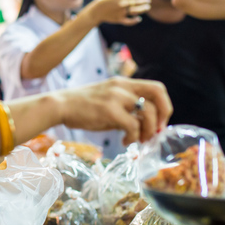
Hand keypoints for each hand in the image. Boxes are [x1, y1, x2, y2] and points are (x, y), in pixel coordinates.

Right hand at [54, 76, 171, 143]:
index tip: (158, 123)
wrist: (60, 105)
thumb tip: (144, 126)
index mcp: (123, 83)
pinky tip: (125, 141)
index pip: (156, 87)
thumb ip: (126, 109)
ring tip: (138, 140)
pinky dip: (133, 137)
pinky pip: (133, 125)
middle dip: (163, 115)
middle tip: (155, 131)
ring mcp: (116, 97)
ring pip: (148, 112)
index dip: (164, 105)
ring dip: (148, 130)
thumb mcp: (108, 101)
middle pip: (158, 93)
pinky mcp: (109, 110)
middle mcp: (122, 86)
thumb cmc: (82, 107)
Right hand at [86, 0, 150, 25]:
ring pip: (135, 11)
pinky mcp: (119, 19)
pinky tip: (139, 19)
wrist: (96, 11)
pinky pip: (128, 21)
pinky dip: (134, 21)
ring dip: (142, 9)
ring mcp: (121, 12)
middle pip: (136, 2)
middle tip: (149, 0)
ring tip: (148, 7)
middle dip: (143, 1)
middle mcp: (122, 4)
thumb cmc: (103, 0)